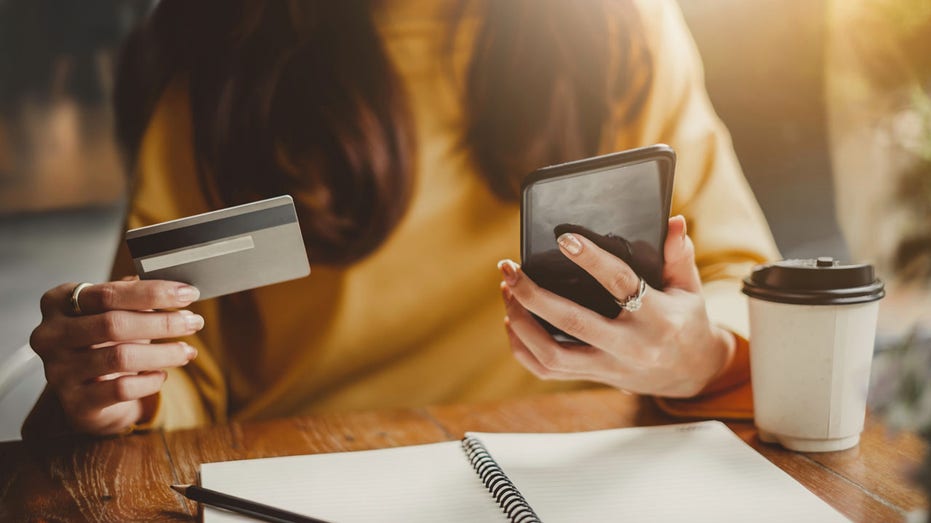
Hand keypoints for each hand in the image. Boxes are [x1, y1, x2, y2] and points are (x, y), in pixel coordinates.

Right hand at [29, 279, 203, 434]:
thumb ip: (137, 297)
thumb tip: (177, 289)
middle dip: (162, 322)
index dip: (153, 292)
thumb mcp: (115, 312)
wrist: (87, 391)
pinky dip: (150, 381)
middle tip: (193, 322)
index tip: (187, 293)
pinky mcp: (76, 402)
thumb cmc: (104, 342)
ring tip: (187, 350)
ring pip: (120, 357)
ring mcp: (59, 371)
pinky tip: (161, 376)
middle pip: (113, 324)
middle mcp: (51, 335)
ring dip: (163, 353)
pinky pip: (122, 389)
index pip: (109, 293)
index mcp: (59, 302)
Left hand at [499, 215, 735, 397]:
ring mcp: (609, 366)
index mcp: (658, 318)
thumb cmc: (686, 321)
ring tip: (508, 291)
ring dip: (521, 322)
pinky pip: (547, 370)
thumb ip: (679, 255)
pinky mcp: (594, 377)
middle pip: (572, 322)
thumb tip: (672, 221)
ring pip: (552, 354)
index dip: (591, 260)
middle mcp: (630, 346)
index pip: (620, 284)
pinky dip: (523, 348)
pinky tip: (512, 321)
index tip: (564, 239)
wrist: (691, 373)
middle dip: (533, 294)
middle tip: (510, 268)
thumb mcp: (690, 288)